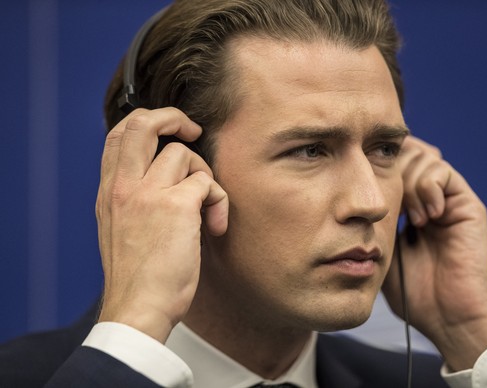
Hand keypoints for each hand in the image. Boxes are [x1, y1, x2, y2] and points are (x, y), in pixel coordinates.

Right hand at [95, 107, 228, 342]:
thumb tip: (164, 178)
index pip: (119, 135)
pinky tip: (215, 228)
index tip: (168, 132)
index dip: (146, 122)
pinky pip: (207, 183)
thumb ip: (133, 199)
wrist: (138, 308)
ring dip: (205, 175)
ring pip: (184, 154)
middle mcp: (124, 187)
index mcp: (110, 193)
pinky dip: (219, 201)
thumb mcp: (120, 230)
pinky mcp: (177, 207)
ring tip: (206, 209)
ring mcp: (149, 194)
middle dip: (172, 117)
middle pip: (143, 124)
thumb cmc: (137, 276)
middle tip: (193, 131)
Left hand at [382, 136, 486, 370]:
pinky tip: (425, 218)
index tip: (364, 190)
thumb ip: (371, 224)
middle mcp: (430, 199)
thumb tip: (351, 200)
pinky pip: (443, 172)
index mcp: (409, 208)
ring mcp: (448, 201)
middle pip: (405, 153)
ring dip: (409, 183)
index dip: (375, 167)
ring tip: (411, 220)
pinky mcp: (467, 206)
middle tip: (390, 205)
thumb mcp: (380, 252)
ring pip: (422, 157)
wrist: (449, 318)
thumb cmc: (414, 294)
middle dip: (391, 170)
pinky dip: (428, 188)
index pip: (390, 165)